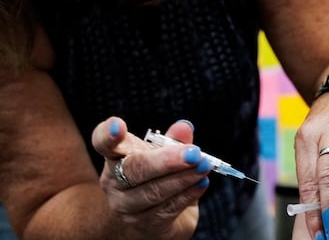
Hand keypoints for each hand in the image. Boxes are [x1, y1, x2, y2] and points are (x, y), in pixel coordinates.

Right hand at [91, 117, 211, 239]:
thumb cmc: (157, 178)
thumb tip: (184, 127)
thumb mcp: (165, 156)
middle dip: (167, 161)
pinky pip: (166, 209)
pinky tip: (202, 184)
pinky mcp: (143, 224)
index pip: (103, 142)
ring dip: (183, 178)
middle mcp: (114, 181)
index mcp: (115, 156)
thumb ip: (174, 141)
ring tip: (204, 167)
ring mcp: (125, 205)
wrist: (151, 219)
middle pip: (134, 169)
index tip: (118, 125)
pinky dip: (187, 194)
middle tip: (194, 154)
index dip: (108, 135)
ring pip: (152, 191)